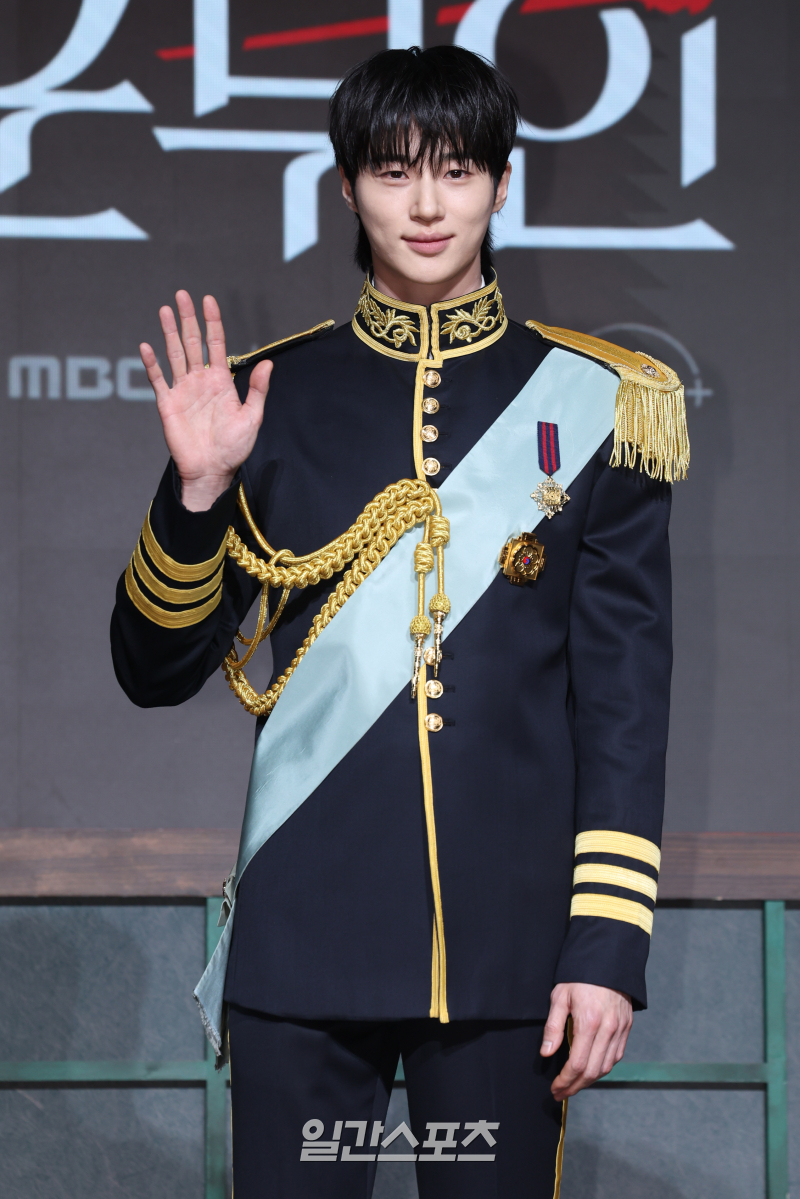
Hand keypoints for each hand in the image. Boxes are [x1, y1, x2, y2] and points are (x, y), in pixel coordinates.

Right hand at [140, 291, 271, 510]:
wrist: (212, 471)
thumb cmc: (234, 448)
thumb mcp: (252, 417)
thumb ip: (258, 389)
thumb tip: (268, 363)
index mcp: (221, 381)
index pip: (215, 344)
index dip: (212, 322)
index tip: (208, 300)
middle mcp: (200, 381)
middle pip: (193, 343)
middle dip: (188, 319)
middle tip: (182, 295)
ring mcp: (183, 390)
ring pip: (174, 354)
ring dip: (169, 332)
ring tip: (165, 309)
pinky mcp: (168, 404)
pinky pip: (158, 379)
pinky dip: (151, 363)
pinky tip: (146, 346)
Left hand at [540, 982, 632, 1100]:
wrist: (608, 959)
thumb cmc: (580, 976)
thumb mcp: (560, 996)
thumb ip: (553, 1027)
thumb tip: (546, 1053)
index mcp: (589, 1022)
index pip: (577, 1064)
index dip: (565, 1081)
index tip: (555, 1088)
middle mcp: (608, 1029)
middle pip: (593, 1072)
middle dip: (575, 1087)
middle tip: (561, 1093)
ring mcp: (620, 1030)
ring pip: (606, 1067)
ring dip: (589, 1081)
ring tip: (574, 1084)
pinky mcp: (627, 1027)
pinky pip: (616, 1056)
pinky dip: (603, 1067)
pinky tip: (591, 1069)